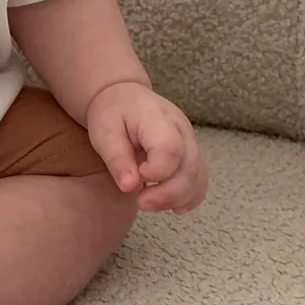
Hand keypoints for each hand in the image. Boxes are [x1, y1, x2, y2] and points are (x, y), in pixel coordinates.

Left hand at [85, 81, 208, 213]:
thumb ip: (117, 158)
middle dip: (168, 193)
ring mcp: (190, 141)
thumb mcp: (104, 132)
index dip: (157, 171)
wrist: (125, 97)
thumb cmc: (113, 113)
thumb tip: (130, 186)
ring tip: (150, 204)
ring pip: (198, 176)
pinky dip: (190, 196)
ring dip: (178, 197)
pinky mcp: (191, 154)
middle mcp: (182, 130)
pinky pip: (200, 178)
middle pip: (189, 167)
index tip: (136, 179)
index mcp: (158, 119)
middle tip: (141, 203)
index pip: (171, 149)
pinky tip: (172, 207)